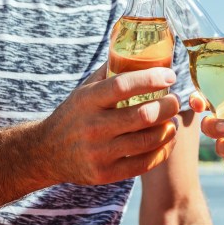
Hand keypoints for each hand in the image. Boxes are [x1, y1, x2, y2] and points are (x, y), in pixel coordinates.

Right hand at [40, 64, 181, 185]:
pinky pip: (143, 164)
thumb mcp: (84, 89)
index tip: (170, 76)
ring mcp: (99, 153)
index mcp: (88, 100)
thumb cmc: (75, 114)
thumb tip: (140, 50)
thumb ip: (109, 71)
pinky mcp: (105, 174)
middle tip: (176, 100)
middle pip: (142, 115)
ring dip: (168, 129)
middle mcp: (92, 127)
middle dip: (168, 106)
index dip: (151, 79)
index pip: (123, 86)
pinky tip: (168, 140)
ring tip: (174, 120)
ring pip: (146, 140)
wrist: (47, 153)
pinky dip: (162, 151)